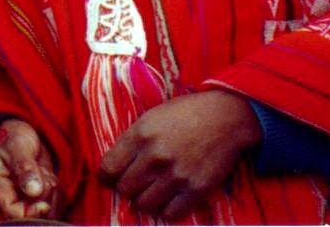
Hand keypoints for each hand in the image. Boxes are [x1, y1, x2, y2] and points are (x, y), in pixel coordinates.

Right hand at [0, 117, 60, 220]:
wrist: (20, 133)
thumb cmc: (12, 137)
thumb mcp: (17, 147)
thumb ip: (24, 167)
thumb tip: (34, 191)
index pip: (12, 212)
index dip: (31, 213)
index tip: (45, 204)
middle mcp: (10, 196)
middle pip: (33, 214)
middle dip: (44, 195)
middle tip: (42, 172)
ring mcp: (25, 198)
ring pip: (47, 211)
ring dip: (52, 191)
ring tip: (44, 171)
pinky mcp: (39, 196)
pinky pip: (56, 204)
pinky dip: (58, 191)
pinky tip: (49, 175)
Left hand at [99, 90, 261, 219]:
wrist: (224, 117)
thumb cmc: (184, 115)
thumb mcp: (149, 119)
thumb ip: (131, 142)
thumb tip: (113, 168)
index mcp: (140, 136)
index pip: (108, 169)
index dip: (105, 178)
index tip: (109, 180)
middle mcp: (156, 157)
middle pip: (124, 189)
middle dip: (125, 189)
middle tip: (132, 186)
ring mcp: (177, 175)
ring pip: (144, 205)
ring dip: (142, 202)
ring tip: (147, 195)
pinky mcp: (197, 189)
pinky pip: (171, 214)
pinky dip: (164, 211)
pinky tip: (165, 202)